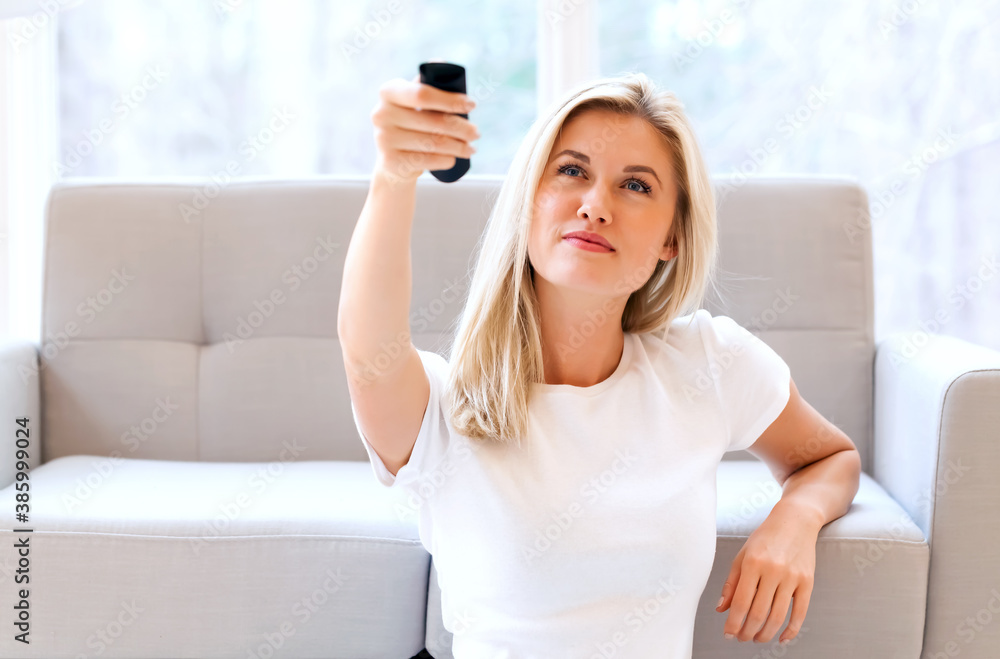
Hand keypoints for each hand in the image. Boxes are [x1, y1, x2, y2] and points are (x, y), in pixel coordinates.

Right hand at [370, 74, 479, 183]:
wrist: (392, 161)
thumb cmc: (410, 124)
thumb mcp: (412, 102)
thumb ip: (425, 84)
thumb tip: (441, 63)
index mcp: (388, 91)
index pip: (423, 95)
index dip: (451, 100)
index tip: (471, 105)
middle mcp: (381, 114)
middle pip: (433, 121)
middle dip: (461, 128)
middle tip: (477, 133)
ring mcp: (383, 139)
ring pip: (434, 143)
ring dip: (459, 146)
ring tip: (471, 148)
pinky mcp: (391, 162)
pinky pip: (429, 160)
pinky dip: (447, 160)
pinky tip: (454, 159)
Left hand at [715, 501, 818, 644]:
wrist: (795, 521)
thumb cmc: (765, 538)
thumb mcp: (742, 555)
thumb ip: (731, 583)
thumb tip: (721, 609)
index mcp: (753, 563)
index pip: (740, 602)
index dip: (733, 623)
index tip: (727, 634)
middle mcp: (773, 570)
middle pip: (758, 613)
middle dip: (747, 631)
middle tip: (741, 638)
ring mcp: (792, 577)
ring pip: (778, 616)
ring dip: (765, 634)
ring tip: (756, 638)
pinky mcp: (808, 582)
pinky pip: (800, 613)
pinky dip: (791, 630)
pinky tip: (781, 638)